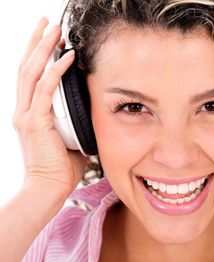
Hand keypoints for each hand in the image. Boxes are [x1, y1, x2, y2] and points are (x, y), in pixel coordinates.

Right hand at [14, 18, 85, 196]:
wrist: (48, 188)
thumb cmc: (61, 167)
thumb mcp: (69, 137)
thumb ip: (75, 121)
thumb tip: (92, 111)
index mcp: (30, 113)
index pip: (31, 76)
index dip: (38, 54)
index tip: (49, 37)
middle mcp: (23, 110)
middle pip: (26, 67)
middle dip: (37, 42)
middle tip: (47, 22)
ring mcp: (26, 115)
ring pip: (31, 72)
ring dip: (43, 48)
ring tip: (54, 29)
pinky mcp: (35, 122)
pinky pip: (45, 90)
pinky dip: (56, 71)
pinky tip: (67, 56)